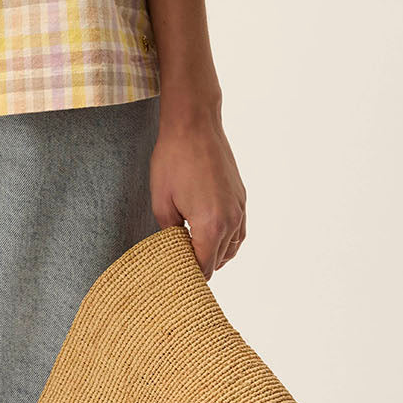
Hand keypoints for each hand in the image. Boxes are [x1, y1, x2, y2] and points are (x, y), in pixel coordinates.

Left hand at [149, 107, 246, 278]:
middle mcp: (231, 220)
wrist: (194, 124)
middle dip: (200, 266)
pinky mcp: (241, 197)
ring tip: (193, 253)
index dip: (187, 277)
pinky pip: (238, 230)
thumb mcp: (161, 202)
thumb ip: (170, 234)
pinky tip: (210, 236)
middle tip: (177, 265)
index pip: (204, 268)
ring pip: (232, 248)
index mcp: (211, 226)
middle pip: (219, 261)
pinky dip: (227, 240)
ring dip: (215, 255)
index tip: (174, 278)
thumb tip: (174, 250)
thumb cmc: (173, 160)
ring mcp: (240, 208)